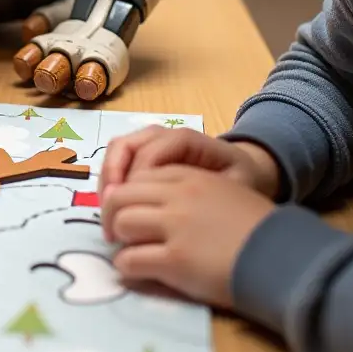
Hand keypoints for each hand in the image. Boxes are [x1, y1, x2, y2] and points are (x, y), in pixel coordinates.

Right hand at [99, 126, 281, 237]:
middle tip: (111, 215)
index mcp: (184, 139)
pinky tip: (114, 208)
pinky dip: (110, 181)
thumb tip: (173, 209)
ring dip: (106, 181)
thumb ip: (208, 193)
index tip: (130, 217)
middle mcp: (162, 134)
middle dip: (112, 180)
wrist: (246, 168)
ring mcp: (149, 141)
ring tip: (108, 214)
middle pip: (124, 147)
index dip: (134, 184)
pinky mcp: (143, 152)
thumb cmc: (240, 179)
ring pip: (115, 151)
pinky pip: (118, 160)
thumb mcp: (235, 186)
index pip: (148, 156)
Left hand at [102, 165, 275, 307]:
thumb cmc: (258, 228)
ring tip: (126, 251)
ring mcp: (174, 227)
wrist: (282, 256)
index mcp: (189, 177)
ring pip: (121, 223)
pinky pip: (131, 260)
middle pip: (121, 195)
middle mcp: (176, 196)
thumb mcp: (225, 192)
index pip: (139, 175)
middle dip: (111, 214)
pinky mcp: (175, 260)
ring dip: (119, 239)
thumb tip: (160, 205)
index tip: (127, 209)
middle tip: (114, 232)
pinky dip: (126, 266)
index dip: (128, 193)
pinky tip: (134, 271)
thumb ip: (191, 191)